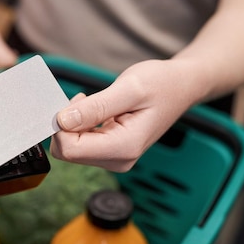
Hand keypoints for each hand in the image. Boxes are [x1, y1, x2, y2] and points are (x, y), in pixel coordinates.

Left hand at [51, 59, 199, 171]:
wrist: (182, 87)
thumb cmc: (162, 83)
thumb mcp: (129, 88)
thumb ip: (95, 107)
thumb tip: (62, 121)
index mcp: (124, 147)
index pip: (70, 150)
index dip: (61, 126)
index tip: (73, 102)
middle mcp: (119, 160)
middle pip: (68, 153)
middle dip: (66, 125)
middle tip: (84, 99)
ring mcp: (115, 159)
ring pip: (71, 149)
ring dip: (73, 124)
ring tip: (93, 103)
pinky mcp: (110, 153)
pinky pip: (80, 145)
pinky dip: (79, 126)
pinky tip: (94, 111)